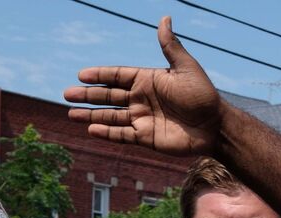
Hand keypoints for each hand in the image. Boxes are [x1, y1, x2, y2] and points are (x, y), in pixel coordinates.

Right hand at [65, 16, 221, 154]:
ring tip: (71, 114)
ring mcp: (142, 119)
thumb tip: (165, 18)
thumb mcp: (185, 67)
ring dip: (91, 116)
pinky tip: (91, 130)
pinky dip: (107, 133)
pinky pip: (121, 135)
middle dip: (88, 96)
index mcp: (148, 80)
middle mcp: (141, 99)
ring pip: (111, 117)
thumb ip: (170, 46)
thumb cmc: (202, 95)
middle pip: (109, 97)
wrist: (213, 126)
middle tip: (67, 95)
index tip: (81, 75)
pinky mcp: (146, 138)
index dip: (100, 76)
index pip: (118, 76)